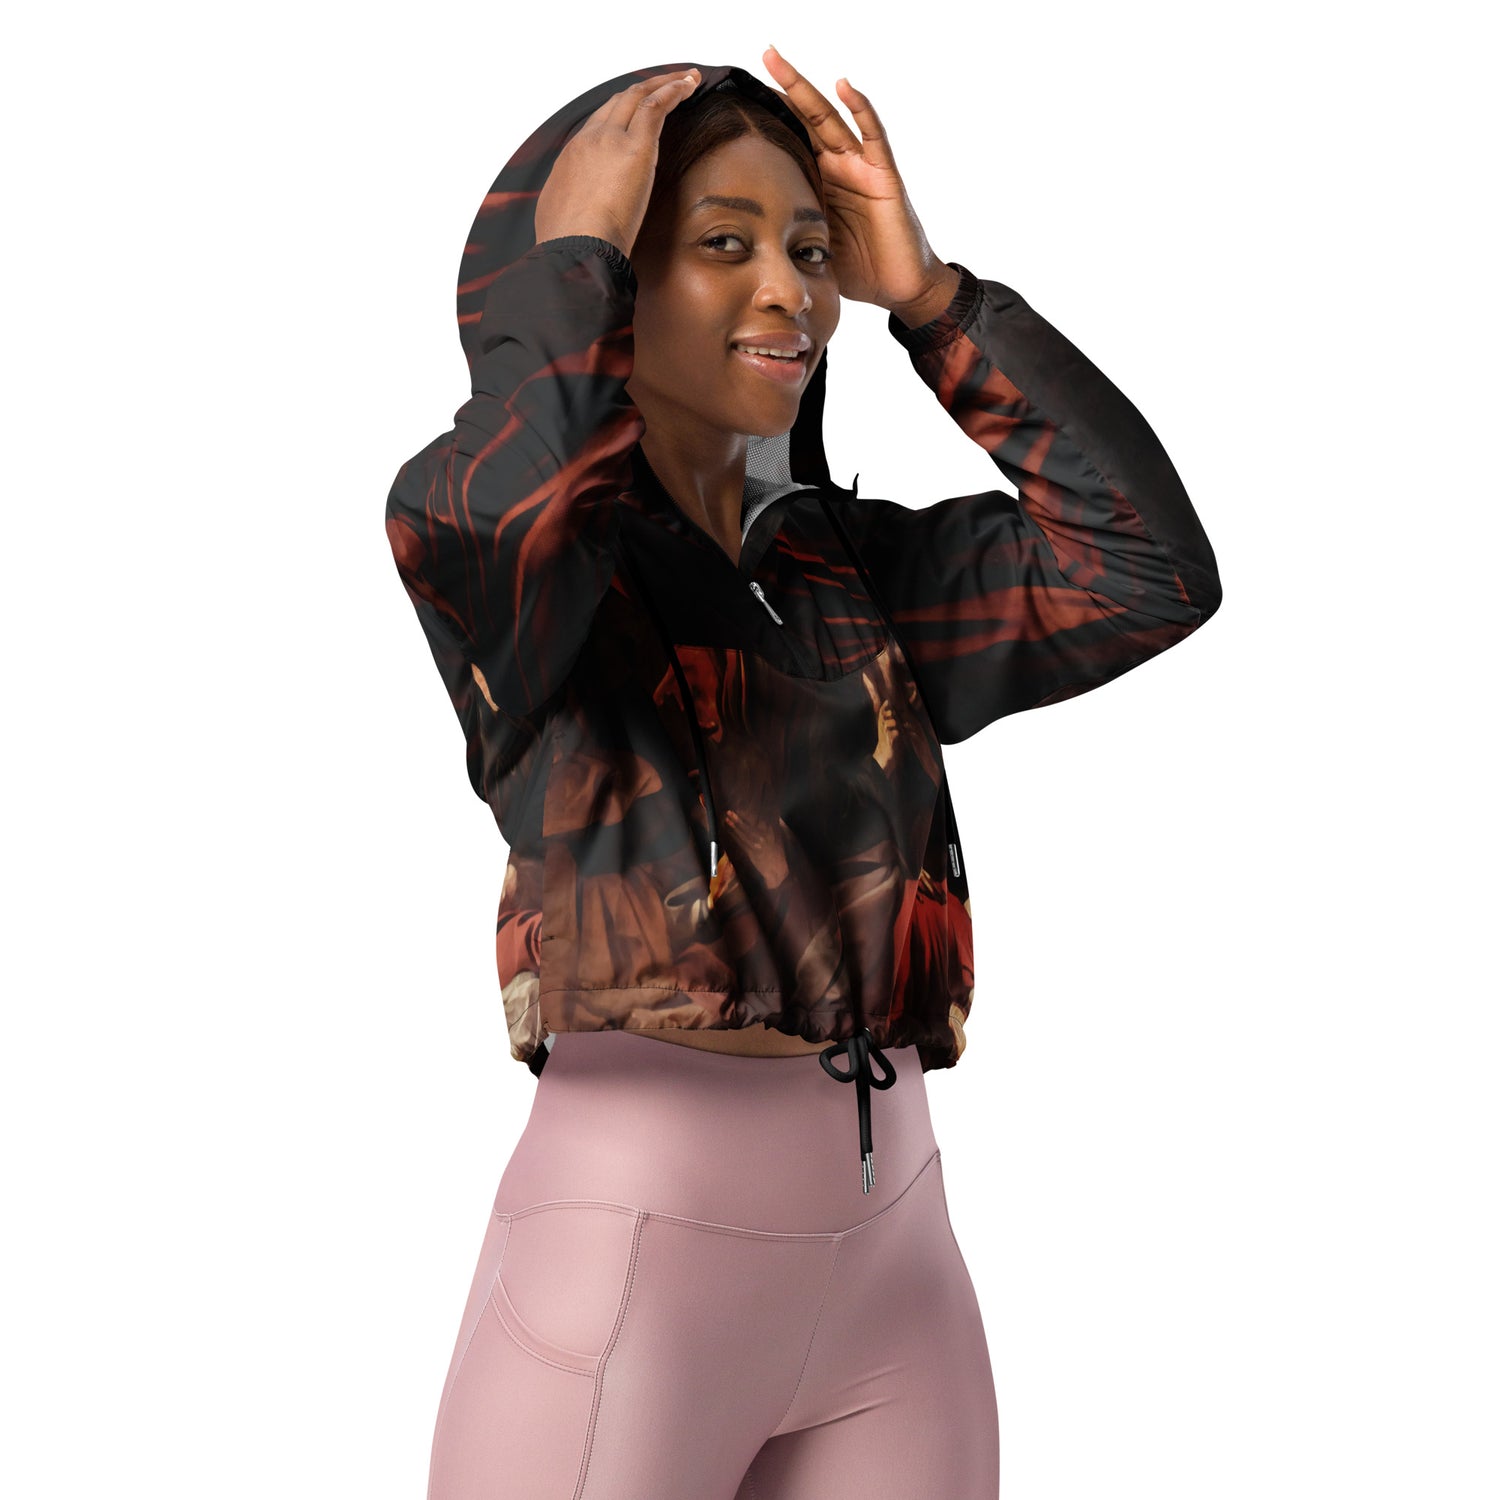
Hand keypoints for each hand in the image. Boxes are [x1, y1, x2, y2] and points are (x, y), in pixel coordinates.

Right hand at [533, 68, 701, 257]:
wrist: (574, 250)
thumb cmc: (569, 247)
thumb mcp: (563, 221)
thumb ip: (577, 209)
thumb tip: (585, 216)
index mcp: (572, 158)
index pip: (599, 124)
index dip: (621, 113)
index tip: (637, 113)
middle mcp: (589, 140)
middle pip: (618, 102)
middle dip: (643, 90)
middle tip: (665, 85)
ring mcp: (610, 139)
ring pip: (638, 96)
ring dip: (663, 84)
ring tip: (686, 79)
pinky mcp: (635, 147)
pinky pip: (656, 106)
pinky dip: (673, 91)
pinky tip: (688, 85)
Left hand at [761, 46, 959, 323]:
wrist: (897, 288)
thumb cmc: (858, 269)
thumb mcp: (810, 247)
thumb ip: (786, 229)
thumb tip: (742, 233)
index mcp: (819, 180)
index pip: (791, 139)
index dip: (770, 117)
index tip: (740, 96)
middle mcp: (839, 165)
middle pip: (808, 117)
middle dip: (785, 86)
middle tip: (763, 54)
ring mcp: (862, 166)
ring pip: (831, 118)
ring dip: (807, 88)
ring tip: (780, 62)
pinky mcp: (884, 175)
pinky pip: (873, 136)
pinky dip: (861, 109)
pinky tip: (844, 86)